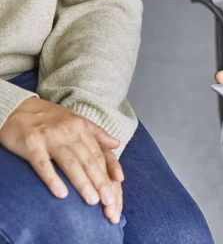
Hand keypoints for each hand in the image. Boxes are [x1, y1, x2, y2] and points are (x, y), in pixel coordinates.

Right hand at [0, 98, 123, 223]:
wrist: (18, 108)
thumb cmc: (50, 118)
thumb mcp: (77, 121)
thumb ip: (97, 134)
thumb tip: (116, 144)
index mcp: (81, 128)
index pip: (98, 152)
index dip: (109, 170)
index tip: (117, 186)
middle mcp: (68, 132)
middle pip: (88, 160)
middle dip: (100, 182)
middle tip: (109, 200)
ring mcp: (50, 138)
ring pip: (70, 163)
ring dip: (82, 183)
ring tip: (93, 201)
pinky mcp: (31, 145)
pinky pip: (43, 165)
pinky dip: (53, 179)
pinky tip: (62, 194)